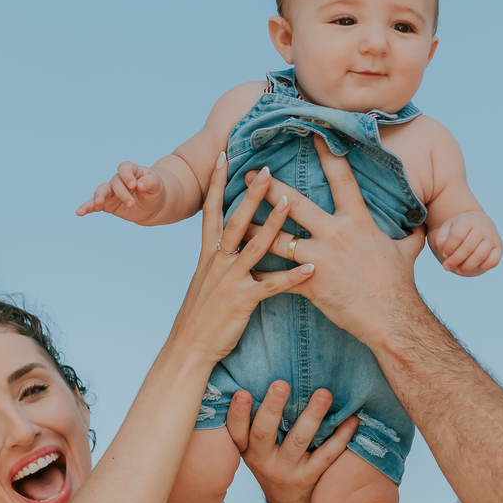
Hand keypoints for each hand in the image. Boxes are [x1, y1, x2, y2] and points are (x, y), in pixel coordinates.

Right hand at [76, 161, 165, 223]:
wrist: (153, 205)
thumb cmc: (154, 191)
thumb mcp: (157, 186)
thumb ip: (150, 182)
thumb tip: (140, 185)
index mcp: (131, 171)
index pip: (124, 168)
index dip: (127, 176)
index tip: (134, 185)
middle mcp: (118, 179)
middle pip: (115, 182)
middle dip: (122, 193)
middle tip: (131, 204)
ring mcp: (111, 192)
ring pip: (101, 191)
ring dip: (99, 196)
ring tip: (98, 202)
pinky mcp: (107, 204)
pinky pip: (94, 205)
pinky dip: (87, 208)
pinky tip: (80, 212)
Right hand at [166, 159, 315, 366]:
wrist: (189, 347)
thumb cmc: (202, 314)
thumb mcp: (207, 279)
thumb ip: (222, 257)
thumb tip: (233, 239)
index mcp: (208, 253)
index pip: (211, 210)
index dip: (217, 182)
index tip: (224, 156)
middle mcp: (217, 261)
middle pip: (235, 219)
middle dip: (251, 193)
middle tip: (268, 169)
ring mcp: (229, 279)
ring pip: (254, 245)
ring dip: (273, 222)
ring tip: (290, 201)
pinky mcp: (242, 300)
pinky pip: (271, 286)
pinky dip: (293, 277)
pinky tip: (312, 268)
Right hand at [226, 381, 357, 502]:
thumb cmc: (270, 463)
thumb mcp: (254, 448)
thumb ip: (254, 422)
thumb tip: (261, 376)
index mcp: (246, 449)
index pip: (236, 430)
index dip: (237, 412)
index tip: (242, 392)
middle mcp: (263, 460)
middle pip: (265, 431)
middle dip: (273, 407)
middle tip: (281, 384)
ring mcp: (287, 470)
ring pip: (299, 440)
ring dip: (312, 415)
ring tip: (324, 393)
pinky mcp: (309, 478)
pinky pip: (326, 455)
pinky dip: (341, 436)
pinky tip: (352, 420)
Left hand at [245, 136, 426, 350]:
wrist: (392, 318)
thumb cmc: (398, 286)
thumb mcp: (407, 253)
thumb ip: (410, 236)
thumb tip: (421, 226)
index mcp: (358, 221)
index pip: (342, 178)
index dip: (328, 153)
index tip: (314, 133)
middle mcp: (336, 234)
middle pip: (295, 204)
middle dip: (269, 189)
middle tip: (250, 175)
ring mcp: (320, 258)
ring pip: (277, 238)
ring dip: (251, 229)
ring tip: (230, 220)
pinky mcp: (309, 283)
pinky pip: (277, 274)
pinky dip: (258, 270)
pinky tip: (239, 266)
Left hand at [429, 210, 502, 274]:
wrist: (479, 223)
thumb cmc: (460, 228)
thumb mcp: (448, 227)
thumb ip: (441, 236)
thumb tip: (441, 247)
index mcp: (468, 220)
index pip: (457, 235)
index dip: (449, 248)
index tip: (444, 254)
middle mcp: (482, 227)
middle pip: (468, 247)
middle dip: (455, 260)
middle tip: (446, 267)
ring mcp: (492, 237)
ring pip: (480, 255)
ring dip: (467, 266)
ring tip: (458, 270)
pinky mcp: (499, 248)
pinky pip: (492, 261)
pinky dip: (482, 267)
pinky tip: (473, 267)